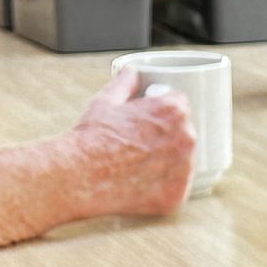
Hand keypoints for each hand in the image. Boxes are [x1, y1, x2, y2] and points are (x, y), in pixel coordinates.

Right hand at [65, 69, 195, 218]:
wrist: (80, 174)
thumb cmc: (92, 136)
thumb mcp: (107, 100)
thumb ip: (125, 81)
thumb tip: (131, 71)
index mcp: (174, 111)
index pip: (180, 106)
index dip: (162, 113)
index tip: (149, 122)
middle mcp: (186, 138)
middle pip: (184, 134)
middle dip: (167, 138)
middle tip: (141, 146)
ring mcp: (184, 169)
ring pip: (184, 162)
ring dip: (169, 162)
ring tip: (140, 166)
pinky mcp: (176, 195)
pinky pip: (177, 188)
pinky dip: (164, 187)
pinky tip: (143, 184)